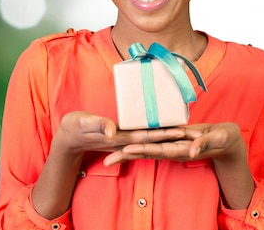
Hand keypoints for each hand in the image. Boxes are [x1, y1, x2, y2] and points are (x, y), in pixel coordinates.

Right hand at [52, 111, 189, 156]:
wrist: (67, 137)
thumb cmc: (75, 127)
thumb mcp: (84, 123)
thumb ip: (99, 125)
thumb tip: (112, 131)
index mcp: (119, 137)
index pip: (147, 136)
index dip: (164, 134)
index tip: (182, 131)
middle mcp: (125, 140)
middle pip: (155, 139)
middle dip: (174, 137)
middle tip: (196, 134)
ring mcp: (124, 139)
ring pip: (151, 138)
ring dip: (169, 136)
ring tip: (188, 132)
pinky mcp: (122, 137)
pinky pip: (143, 136)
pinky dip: (157, 133)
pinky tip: (165, 129)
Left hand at [102, 122, 245, 165]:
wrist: (226, 139)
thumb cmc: (223, 139)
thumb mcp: (216, 140)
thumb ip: (203, 144)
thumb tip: (191, 151)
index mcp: (180, 149)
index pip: (157, 150)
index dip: (141, 149)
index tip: (125, 150)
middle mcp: (171, 149)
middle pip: (145, 152)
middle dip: (125, 155)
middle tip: (106, 158)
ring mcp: (169, 144)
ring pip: (145, 148)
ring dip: (127, 150)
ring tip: (108, 152)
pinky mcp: (170, 139)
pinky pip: (152, 141)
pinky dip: (138, 142)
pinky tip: (125, 141)